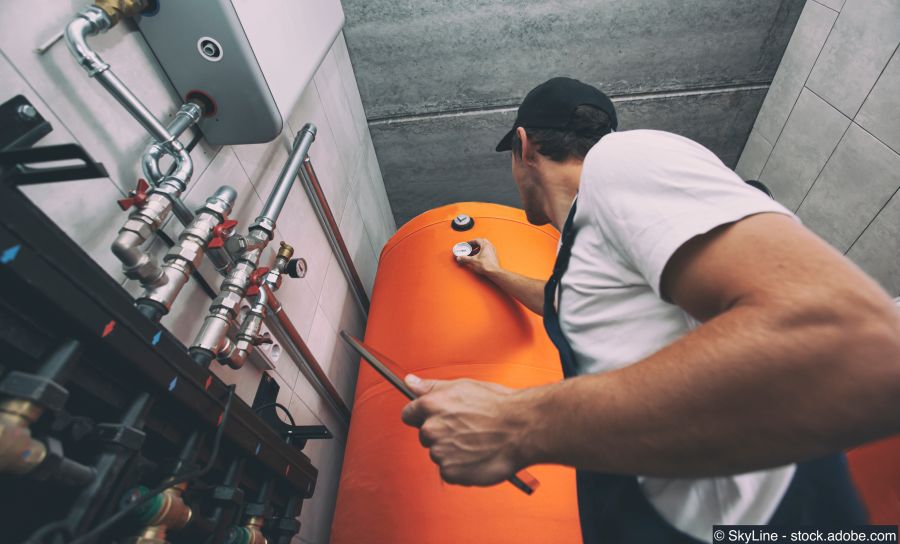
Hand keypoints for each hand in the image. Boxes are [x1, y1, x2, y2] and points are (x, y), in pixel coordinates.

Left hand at [400, 374, 526, 485]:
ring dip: (452, 451)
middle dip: (441, 433)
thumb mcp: (462, 387)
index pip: (408, 414)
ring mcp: (440, 452)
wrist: (522, 429)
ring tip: (476, 442)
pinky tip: (477, 456)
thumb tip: (409, 381)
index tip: (437, 418)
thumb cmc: (498, 406)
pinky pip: (448, 471)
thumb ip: (431, 387)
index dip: (422, 416)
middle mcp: (432, 429)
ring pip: (438, 453)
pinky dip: (461, 467)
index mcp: (431, 405)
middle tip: (467, 429)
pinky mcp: (451, 472)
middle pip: (425, 435)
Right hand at [456, 238, 500, 276]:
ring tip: (473, 253)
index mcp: (485, 245)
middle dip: (475, 245)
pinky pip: (487, 251)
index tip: (467, 244)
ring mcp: (493, 251)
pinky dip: (482, 252)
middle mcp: (490, 246)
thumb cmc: (487, 265)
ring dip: (478, 249)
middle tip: (470, 248)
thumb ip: (465, 258)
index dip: (470, 242)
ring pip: (484, 247)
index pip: (477, 240)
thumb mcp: (472, 261)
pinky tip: (478, 257)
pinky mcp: (494, 256)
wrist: (494, 272)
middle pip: (481, 242)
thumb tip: (460, 257)